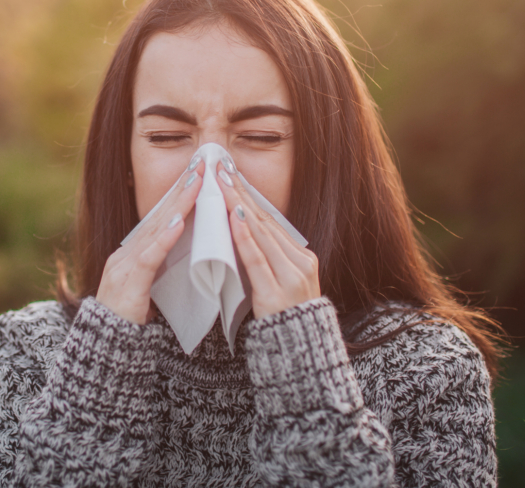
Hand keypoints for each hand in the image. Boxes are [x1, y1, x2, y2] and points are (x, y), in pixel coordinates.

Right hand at [96, 160, 203, 323]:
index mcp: (133, 255)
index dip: (180, 196)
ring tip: (197, 183)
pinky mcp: (127, 286)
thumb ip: (166, 271)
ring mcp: (123, 268)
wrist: (106, 355)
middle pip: (158, 216)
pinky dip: (165, 238)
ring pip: (155, 230)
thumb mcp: (153, 291)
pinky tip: (181, 222)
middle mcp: (125, 255)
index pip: (160, 219)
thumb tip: (192, 253)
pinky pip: (148, 258)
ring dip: (178, 204)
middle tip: (202, 164)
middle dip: (181, 189)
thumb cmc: (133, 327)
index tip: (200, 174)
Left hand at [216, 162, 320, 318]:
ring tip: (223, 183)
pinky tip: (233, 217)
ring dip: (239, 206)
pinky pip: (257, 259)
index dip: (249, 196)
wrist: (299, 357)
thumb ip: (267, 259)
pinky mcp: (276, 293)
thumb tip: (241, 231)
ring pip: (261, 234)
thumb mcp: (279, 283)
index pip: (270, 220)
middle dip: (242, 193)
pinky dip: (244, 236)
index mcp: (302, 258)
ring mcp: (292, 277)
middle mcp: (301, 263)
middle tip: (222, 168)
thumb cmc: (282, 320)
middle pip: (265, 221)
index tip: (231, 174)